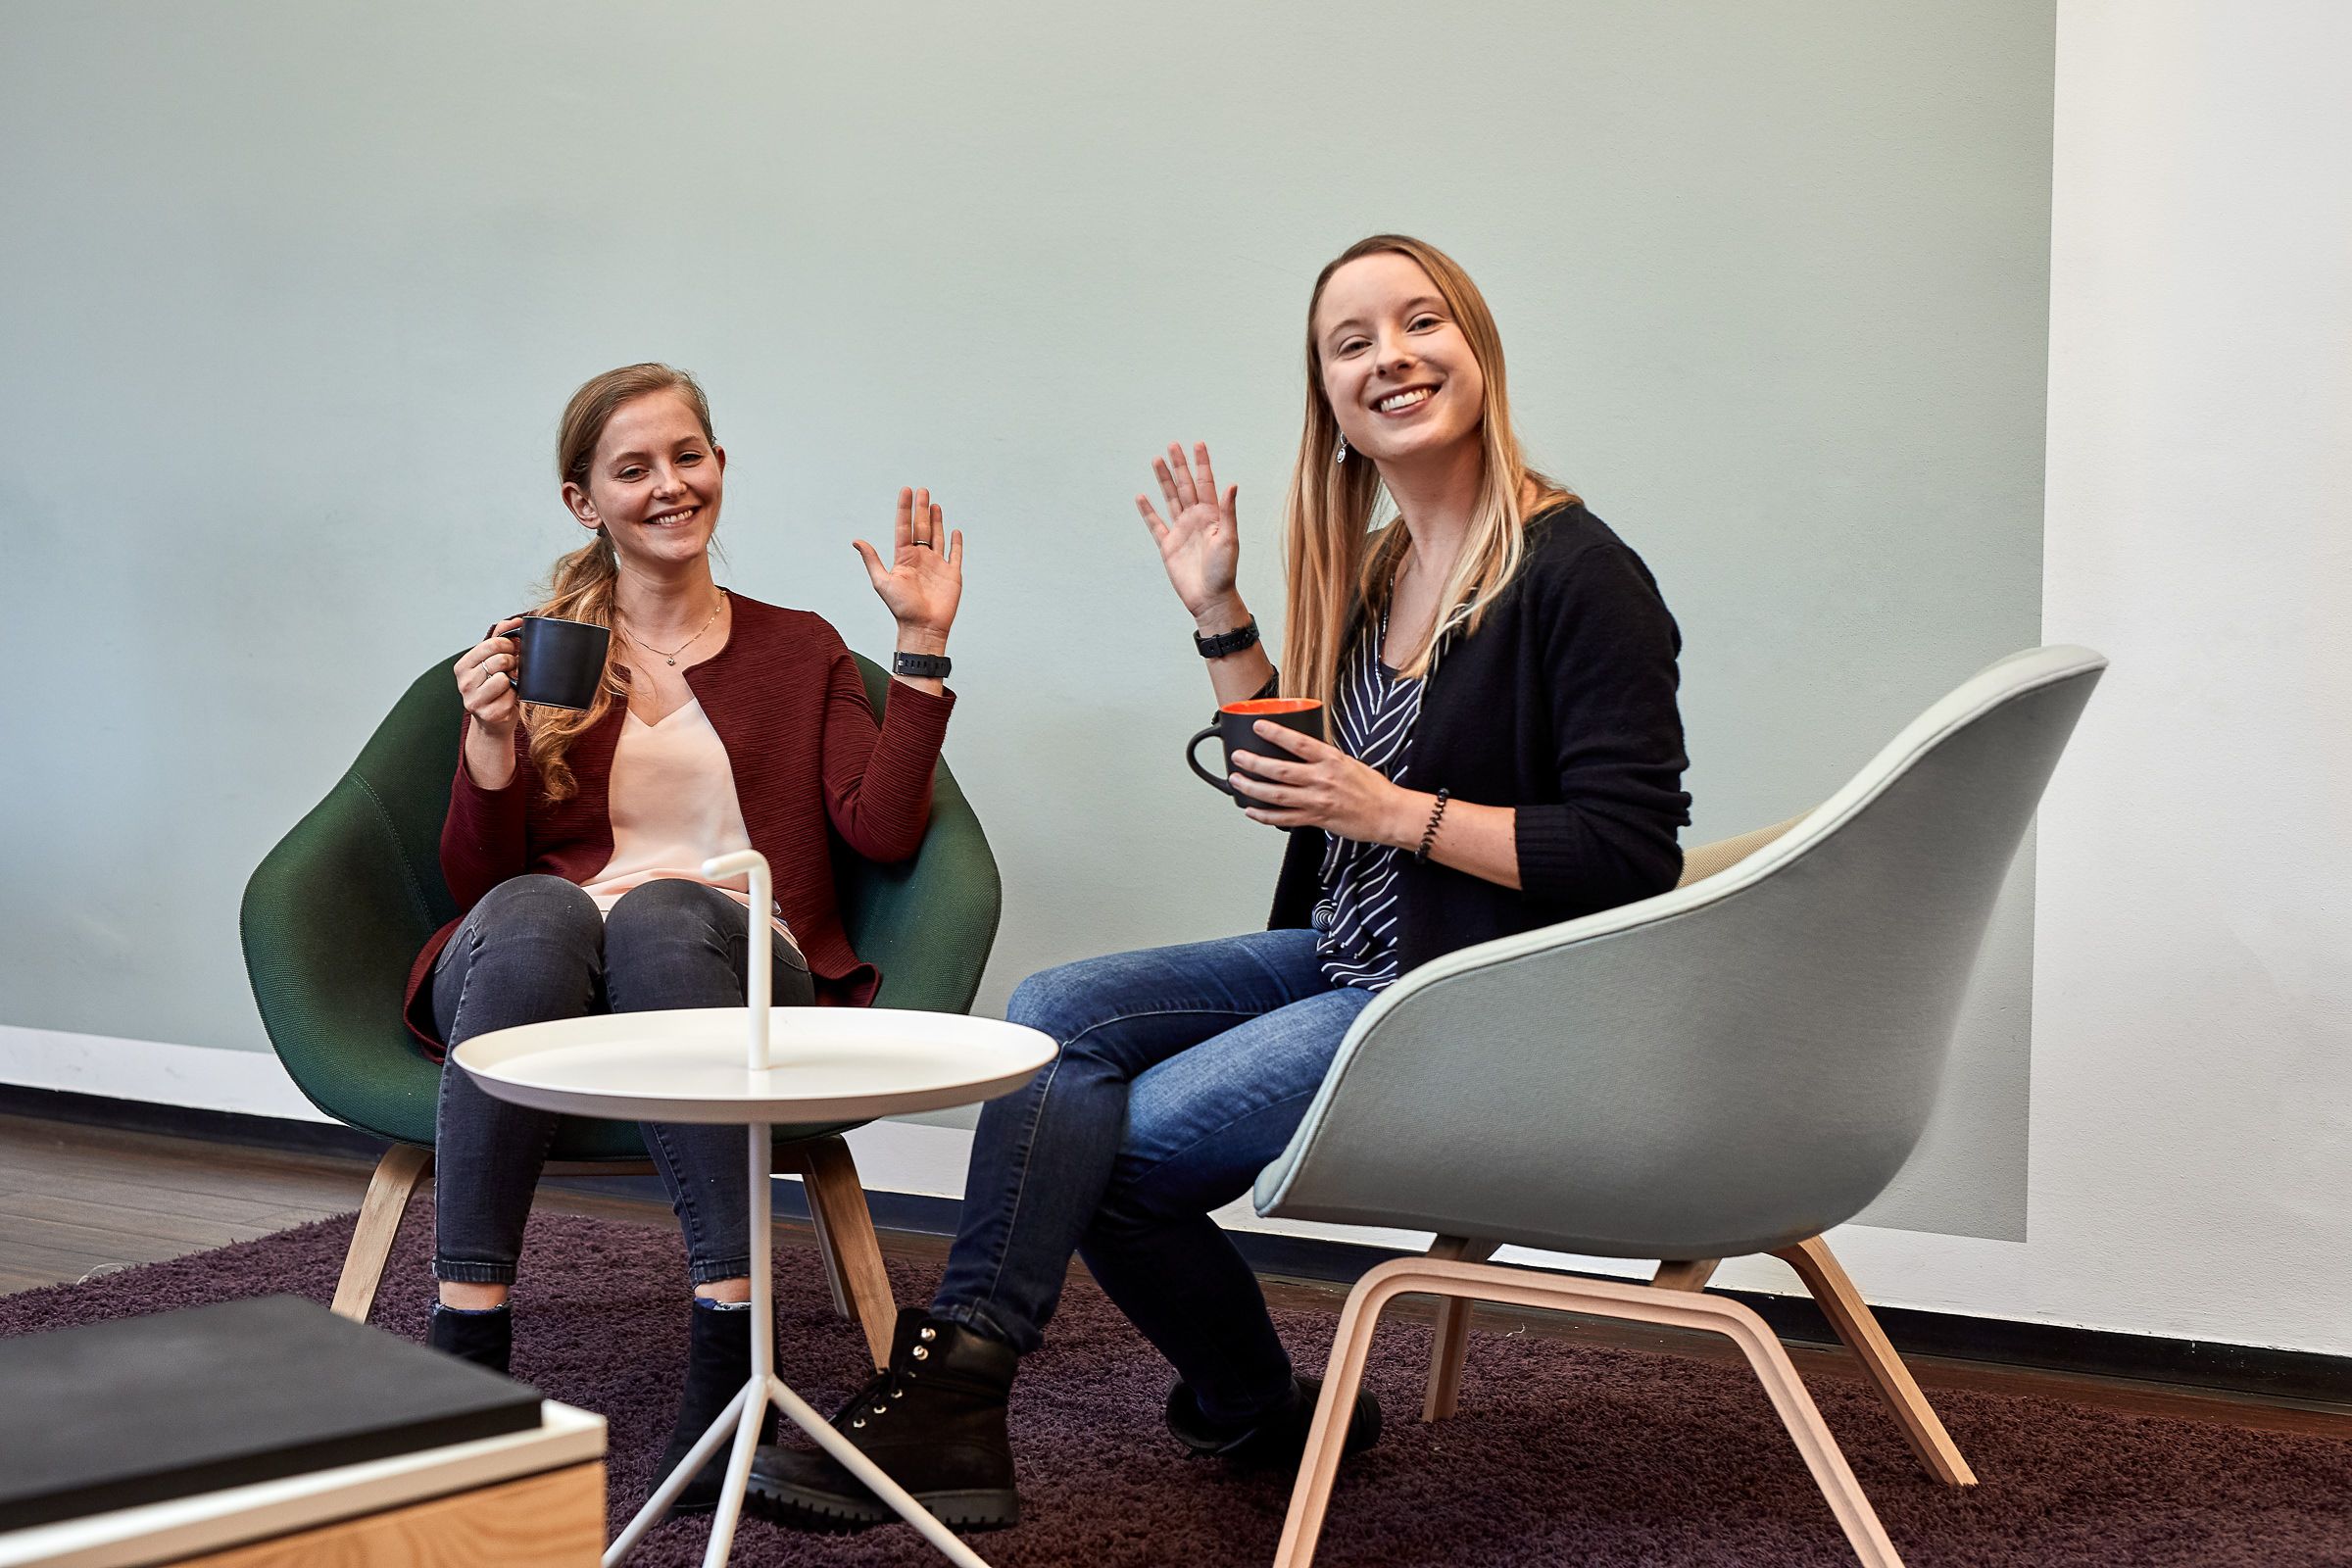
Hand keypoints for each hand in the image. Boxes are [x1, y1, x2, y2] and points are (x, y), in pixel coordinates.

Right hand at [453, 617, 523, 733]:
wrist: (493, 721)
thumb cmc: (494, 688)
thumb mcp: (493, 661)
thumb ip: (501, 638)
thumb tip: (515, 620)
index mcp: (463, 666)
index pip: (491, 644)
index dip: (508, 645)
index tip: (511, 651)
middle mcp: (464, 683)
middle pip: (500, 660)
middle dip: (512, 663)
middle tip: (511, 670)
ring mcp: (474, 700)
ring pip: (504, 679)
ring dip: (513, 682)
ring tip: (508, 686)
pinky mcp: (488, 714)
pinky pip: (511, 697)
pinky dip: (514, 697)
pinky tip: (507, 700)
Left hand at [855, 487, 963, 640]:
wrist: (923, 627)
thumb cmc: (901, 608)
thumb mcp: (882, 581)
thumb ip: (872, 560)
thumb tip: (856, 541)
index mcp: (904, 558)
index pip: (904, 527)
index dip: (905, 509)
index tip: (907, 491)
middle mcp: (921, 559)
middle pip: (922, 527)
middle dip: (922, 509)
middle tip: (922, 490)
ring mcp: (937, 565)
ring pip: (937, 537)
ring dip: (936, 521)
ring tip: (934, 504)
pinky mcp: (952, 574)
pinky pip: (955, 554)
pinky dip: (956, 543)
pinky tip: (954, 531)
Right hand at [1136, 442, 1240, 623]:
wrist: (1210, 598)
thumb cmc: (1224, 571)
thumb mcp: (1229, 539)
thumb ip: (1227, 511)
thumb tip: (1231, 484)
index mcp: (1212, 515)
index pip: (1206, 483)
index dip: (1202, 464)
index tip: (1198, 444)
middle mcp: (1196, 519)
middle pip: (1185, 486)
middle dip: (1179, 465)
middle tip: (1173, 445)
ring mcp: (1181, 530)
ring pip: (1170, 499)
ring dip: (1163, 480)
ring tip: (1157, 460)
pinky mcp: (1168, 545)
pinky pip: (1155, 524)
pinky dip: (1148, 511)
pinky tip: (1141, 496)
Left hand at [1231, 721, 1418, 846]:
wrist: (1389, 814)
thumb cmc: (1373, 789)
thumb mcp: (1349, 763)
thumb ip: (1325, 758)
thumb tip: (1303, 751)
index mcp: (1331, 760)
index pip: (1299, 743)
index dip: (1276, 734)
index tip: (1259, 726)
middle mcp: (1322, 779)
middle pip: (1279, 770)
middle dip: (1253, 763)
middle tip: (1238, 756)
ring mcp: (1317, 800)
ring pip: (1276, 794)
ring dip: (1252, 787)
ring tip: (1237, 780)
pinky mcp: (1316, 819)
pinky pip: (1284, 819)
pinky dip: (1264, 815)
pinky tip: (1251, 810)